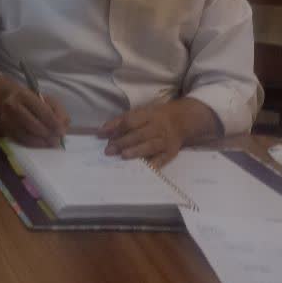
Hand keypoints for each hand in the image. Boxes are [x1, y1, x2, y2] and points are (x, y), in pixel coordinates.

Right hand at [0, 74, 68, 147]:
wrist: (5, 98)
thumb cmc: (31, 99)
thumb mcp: (47, 99)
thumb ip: (58, 112)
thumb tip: (62, 128)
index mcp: (24, 95)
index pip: (42, 111)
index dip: (53, 123)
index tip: (62, 132)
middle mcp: (12, 106)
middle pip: (32, 124)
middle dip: (46, 134)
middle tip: (56, 140)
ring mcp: (5, 118)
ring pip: (25, 134)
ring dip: (40, 141)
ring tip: (50, 143)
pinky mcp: (4, 128)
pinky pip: (19, 139)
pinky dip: (32, 144)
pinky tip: (41, 144)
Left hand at [98, 98, 217, 166]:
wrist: (181, 121)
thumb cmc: (153, 117)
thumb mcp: (137, 113)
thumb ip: (119, 122)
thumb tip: (100, 132)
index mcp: (147, 115)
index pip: (130, 121)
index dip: (117, 128)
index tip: (103, 136)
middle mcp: (157, 127)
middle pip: (139, 134)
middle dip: (122, 142)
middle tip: (108, 150)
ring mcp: (165, 140)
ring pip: (150, 146)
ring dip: (136, 151)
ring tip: (123, 156)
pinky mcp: (171, 152)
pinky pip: (162, 159)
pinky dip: (153, 164)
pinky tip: (143, 168)